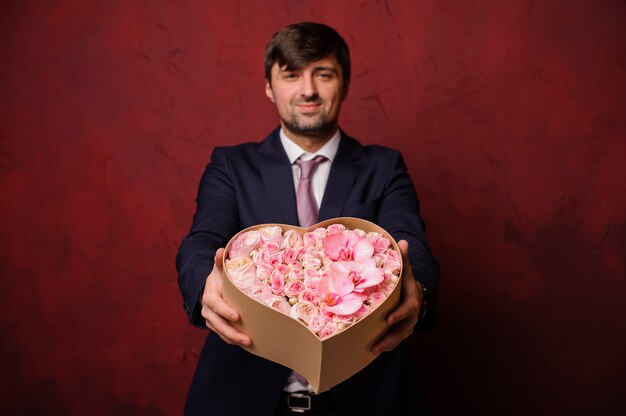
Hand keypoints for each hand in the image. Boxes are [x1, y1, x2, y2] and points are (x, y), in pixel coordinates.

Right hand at [201, 248, 251, 345]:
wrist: (208, 289)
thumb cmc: (218, 278)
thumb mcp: (218, 269)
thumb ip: (219, 261)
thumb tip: (221, 250)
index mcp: (209, 296)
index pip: (216, 305)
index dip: (225, 311)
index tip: (237, 317)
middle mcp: (208, 310)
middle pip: (219, 324)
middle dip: (232, 333)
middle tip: (247, 339)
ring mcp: (211, 320)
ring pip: (221, 332)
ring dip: (234, 339)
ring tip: (249, 343)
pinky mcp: (216, 326)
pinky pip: (223, 335)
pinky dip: (233, 340)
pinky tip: (246, 344)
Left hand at [371, 240, 422, 354]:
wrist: (414, 290)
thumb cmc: (405, 277)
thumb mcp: (405, 267)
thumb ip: (403, 257)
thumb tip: (403, 241)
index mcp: (412, 295)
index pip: (409, 306)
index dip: (400, 313)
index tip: (387, 319)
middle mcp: (413, 311)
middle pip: (405, 327)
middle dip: (392, 337)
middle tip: (376, 345)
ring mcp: (410, 321)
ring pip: (401, 336)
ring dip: (388, 344)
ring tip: (373, 351)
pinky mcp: (404, 328)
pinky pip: (397, 338)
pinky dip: (388, 345)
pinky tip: (374, 350)